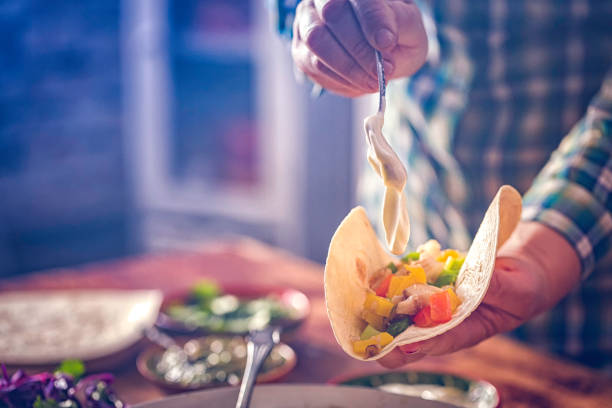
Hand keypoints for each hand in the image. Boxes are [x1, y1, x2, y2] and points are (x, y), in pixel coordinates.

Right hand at [291, 0, 427, 96]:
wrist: (380, 49)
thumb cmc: (395, 32)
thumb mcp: (409, 25)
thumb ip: (399, 24)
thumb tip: (382, 40)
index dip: (372, 19)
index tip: (386, 43)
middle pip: (332, 14)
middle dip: (360, 49)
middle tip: (384, 71)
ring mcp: (307, 22)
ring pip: (317, 41)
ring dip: (348, 68)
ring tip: (374, 82)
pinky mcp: (301, 49)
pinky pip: (313, 65)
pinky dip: (339, 80)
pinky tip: (359, 83)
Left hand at [378, 222, 581, 367]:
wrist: (518, 270)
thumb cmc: (522, 287)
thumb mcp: (517, 289)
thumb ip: (496, 287)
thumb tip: (478, 283)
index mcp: (467, 330)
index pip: (440, 342)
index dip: (419, 345)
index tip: (401, 345)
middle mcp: (446, 320)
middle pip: (412, 336)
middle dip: (390, 338)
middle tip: (369, 336)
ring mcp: (435, 302)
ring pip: (404, 312)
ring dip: (383, 310)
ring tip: (362, 305)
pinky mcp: (429, 284)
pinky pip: (406, 284)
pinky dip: (390, 280)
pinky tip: (374, 275)